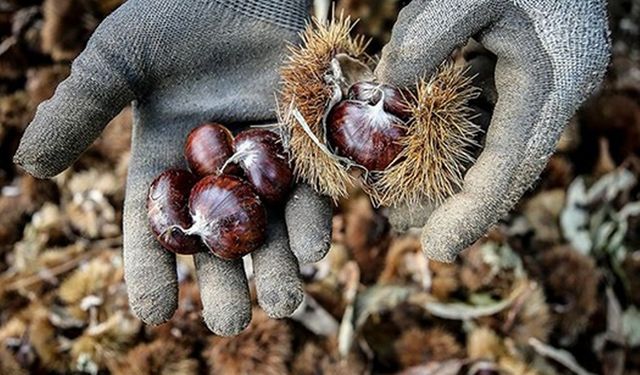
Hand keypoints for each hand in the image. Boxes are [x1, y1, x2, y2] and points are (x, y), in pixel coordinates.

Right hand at [13, 0, 331, 335]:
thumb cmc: (173, 15)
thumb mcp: (116, 63)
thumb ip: (78, 111)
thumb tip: (30, 168)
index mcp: (164, 160)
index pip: (155, 226)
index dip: (151, 269)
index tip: (155, 314)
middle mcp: (214, 170)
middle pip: (219, 238)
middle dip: (227, 282)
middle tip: (233, 323)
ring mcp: (261, 160)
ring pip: (270, 224)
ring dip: (279, 264)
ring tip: (285, 302)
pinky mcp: (302, 141)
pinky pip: (310, 187)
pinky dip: (312, 215)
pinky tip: (314, 245)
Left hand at [376, 0, 609, 261]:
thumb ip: (426, 38)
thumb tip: (386, 88)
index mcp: (551, 78)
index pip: (509, 162)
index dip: (473, 211)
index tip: (437, 249)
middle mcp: (554, 93)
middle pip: (504, 169)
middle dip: (456, 203)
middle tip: (405, 225)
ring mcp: (543, 88)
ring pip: (496, 151)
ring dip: (452, 178)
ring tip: (402, 200)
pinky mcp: (527, 78)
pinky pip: (492, 125)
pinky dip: (457, 145)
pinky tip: (421, 156)